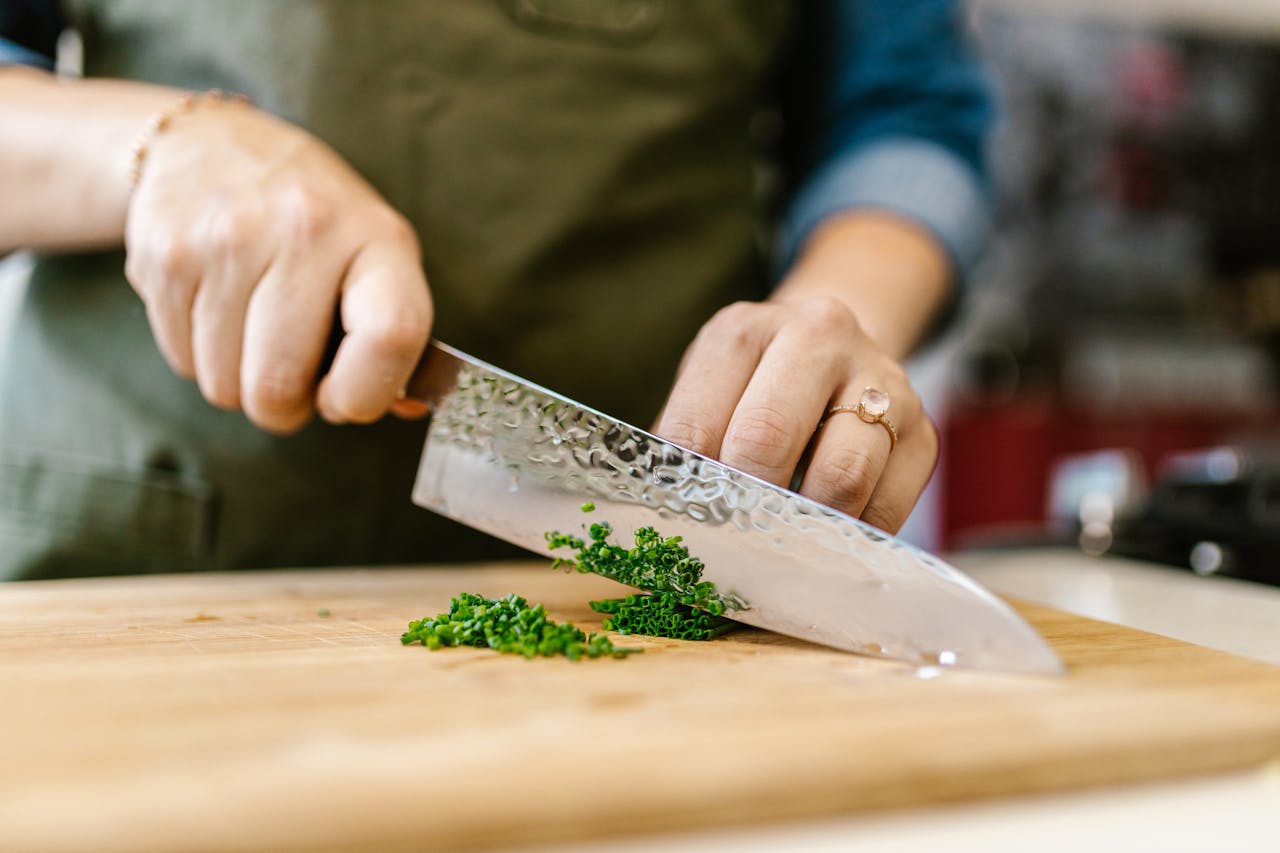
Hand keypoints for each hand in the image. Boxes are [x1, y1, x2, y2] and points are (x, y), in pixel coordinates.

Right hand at [123, 98, 431, 432]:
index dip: (366, 393)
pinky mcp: (163, 254)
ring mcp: (225, 239)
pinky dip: (201, 356)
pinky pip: (182, 362)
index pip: (389, 334)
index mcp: (376, 237)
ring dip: (240, 382)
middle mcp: (302, 229)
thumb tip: (402, 409)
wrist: (211, 146)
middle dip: (285, 406)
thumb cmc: (317, 223)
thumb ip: (393, 335)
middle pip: (279, 384)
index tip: (346, 398)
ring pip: (224, 384)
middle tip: (291, 375)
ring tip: (254, 331)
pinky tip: (217, 308)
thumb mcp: (375, 255)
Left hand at [654, 296, 937, 532]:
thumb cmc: (755, 390)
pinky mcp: (923, 433)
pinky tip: (828, 533)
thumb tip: (671, 520)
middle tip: (733, 538)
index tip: (687, 525)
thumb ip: (687, 448)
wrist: (840, 354)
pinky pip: (886, 507)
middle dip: (743, 503)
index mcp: (744, 331)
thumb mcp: (710, 394)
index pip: (696, 424)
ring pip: (840, 477)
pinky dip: (851, 536)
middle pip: (766, 439)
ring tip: (782, 540)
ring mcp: (881, 381)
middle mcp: (818, 336)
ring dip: (803, 526)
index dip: (686, 487)